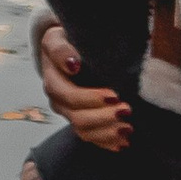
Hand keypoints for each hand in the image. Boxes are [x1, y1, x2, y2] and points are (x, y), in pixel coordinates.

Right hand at [37, 17, 131, 150]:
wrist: (66, 46)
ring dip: (107, 132)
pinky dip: (106, 142)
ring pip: (83, 130)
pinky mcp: (77, 118)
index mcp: (52, 75)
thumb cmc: (68, 37)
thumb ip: (62, 48)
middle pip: (77, 115)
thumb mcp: (60, 36)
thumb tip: (73, 64)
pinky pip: (89, 137)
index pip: (68, 94)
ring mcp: (66, 109)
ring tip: (128, 129)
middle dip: (103, 116)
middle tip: (127, 110)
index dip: (91, 98)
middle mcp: (56, 96)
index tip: (115, 95)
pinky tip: (123, 143)